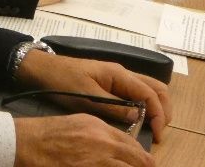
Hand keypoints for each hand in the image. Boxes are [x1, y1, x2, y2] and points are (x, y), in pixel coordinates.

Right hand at [14, 114, 154, 166]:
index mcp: (102, 129)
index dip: (143, 160)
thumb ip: (100, 134)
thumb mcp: (78, 124)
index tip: (146, 166)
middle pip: (141, 162)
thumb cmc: (47, 134)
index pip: (135, 147)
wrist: (27, 143)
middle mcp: (105, 144)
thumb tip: (117, 147)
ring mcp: (99, 162)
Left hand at [15, 51, 171, 143]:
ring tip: (151, 127)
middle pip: (156, 88)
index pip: (150, 93)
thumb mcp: (87, 97)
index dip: (158, 115)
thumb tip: (138, 118)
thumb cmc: (62, 80)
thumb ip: (113, 107)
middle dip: (162, 110)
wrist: (42, 69)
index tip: (157, 135)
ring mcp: (117, 78)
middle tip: (158, 132)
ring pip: (148, 89)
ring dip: (155, 107)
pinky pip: (134, 93)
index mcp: (119, 74)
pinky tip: (137, 119)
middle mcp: (122, 74)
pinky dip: (143, 105)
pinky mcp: (110, 84)